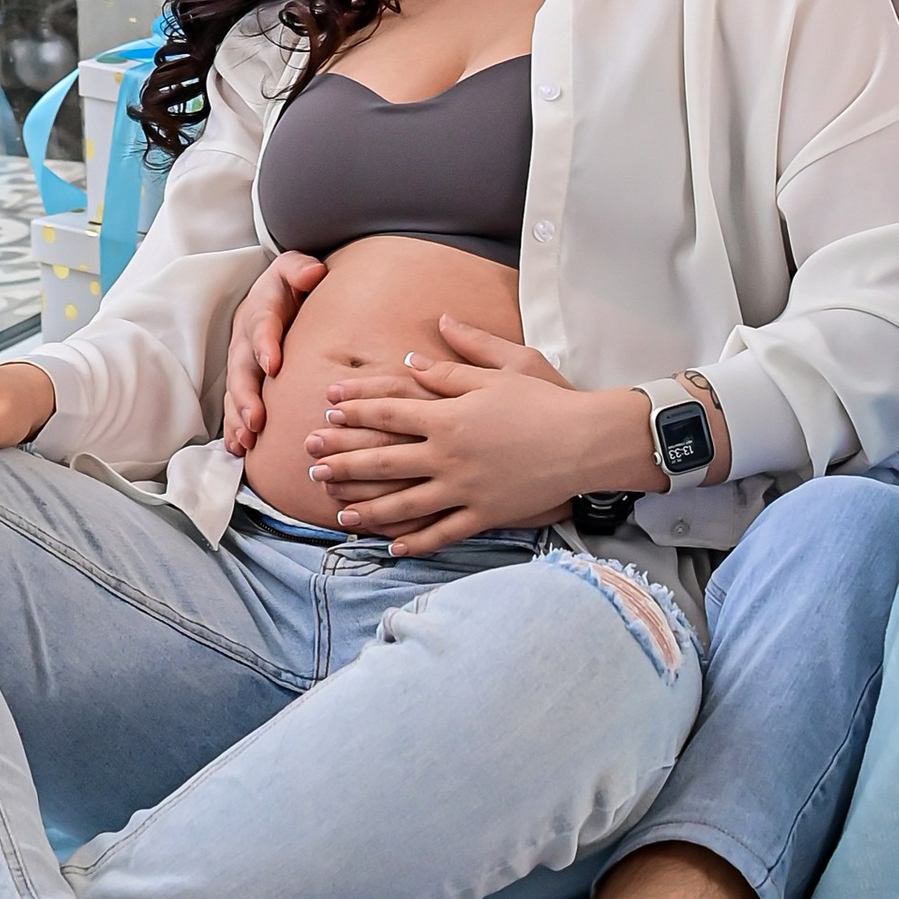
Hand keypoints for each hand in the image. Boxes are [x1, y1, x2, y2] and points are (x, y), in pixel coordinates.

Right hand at [222, 252, 326, 454]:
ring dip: (239, 417)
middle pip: (242, 369)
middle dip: (247, 396)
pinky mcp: (242, 380)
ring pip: (235, 392)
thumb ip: (302, 268)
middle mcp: (245, 339)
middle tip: (257, 420)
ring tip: (247, 440)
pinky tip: (240, 448)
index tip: (273, 365)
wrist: (273, 294)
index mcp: (261, 310)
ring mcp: (241, 363)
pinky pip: (234, 405)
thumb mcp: (295, 268)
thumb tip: (315, 273)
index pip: (262, 325)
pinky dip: (235, 427)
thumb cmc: (290, 284)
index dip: (265, 344)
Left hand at [302, 320, 669, 553]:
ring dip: (369, 507)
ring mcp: (465, 489)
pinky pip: (443, 532)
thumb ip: (457, 357)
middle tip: (312, 465)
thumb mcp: (503, 366)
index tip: (327, 410)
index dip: (356, 410)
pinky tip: (392, 548)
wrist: (586, 441)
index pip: (391, 411)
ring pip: (405, 503)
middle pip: (385, 458)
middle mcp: (450, 454)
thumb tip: (415, 350)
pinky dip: (416, 542)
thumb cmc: (547, 398)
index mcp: (450, 414)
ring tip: (339, 511)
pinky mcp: (485, 514)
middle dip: (345, 461)